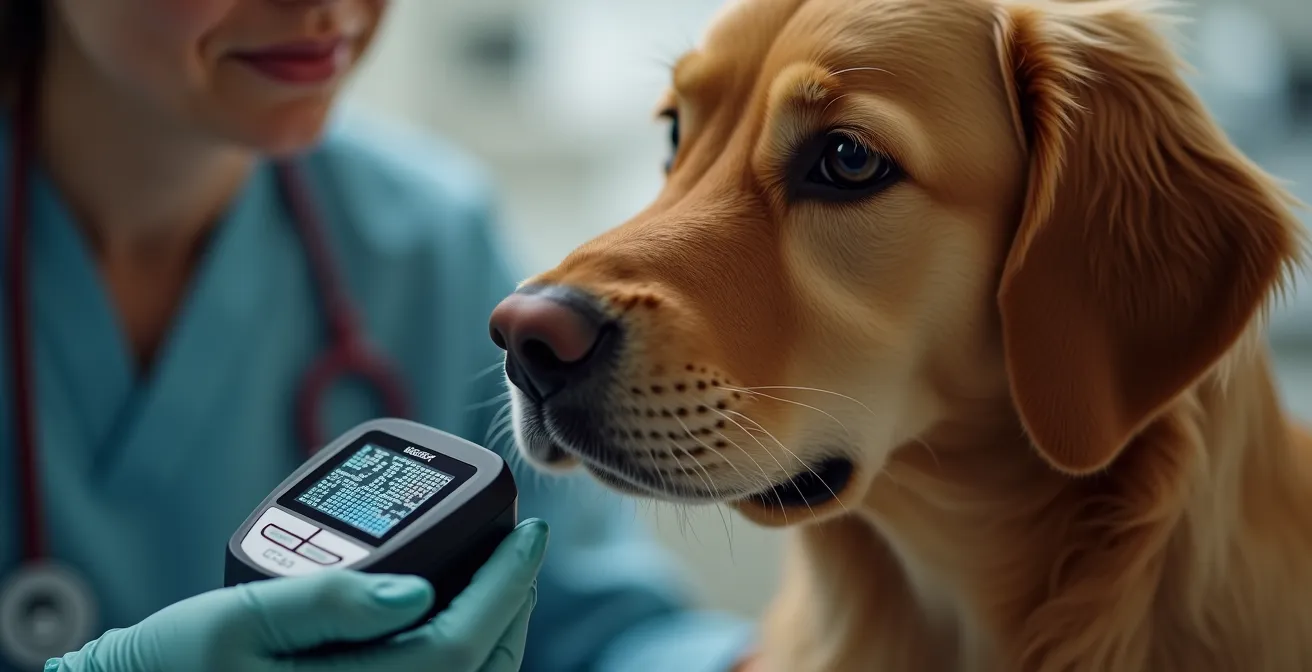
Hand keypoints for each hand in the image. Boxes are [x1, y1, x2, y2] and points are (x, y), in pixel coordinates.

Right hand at [45, 518, 548, 671]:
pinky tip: (449, 625)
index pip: (464, 643)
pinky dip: (463, 663)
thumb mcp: (234, 620)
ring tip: (497, 582)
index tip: (530, 533)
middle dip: (515, 609)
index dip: (509, 585)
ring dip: (497, 638)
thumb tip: (417, 592)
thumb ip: (328, 602)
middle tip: (520, 552)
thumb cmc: (166, 670)